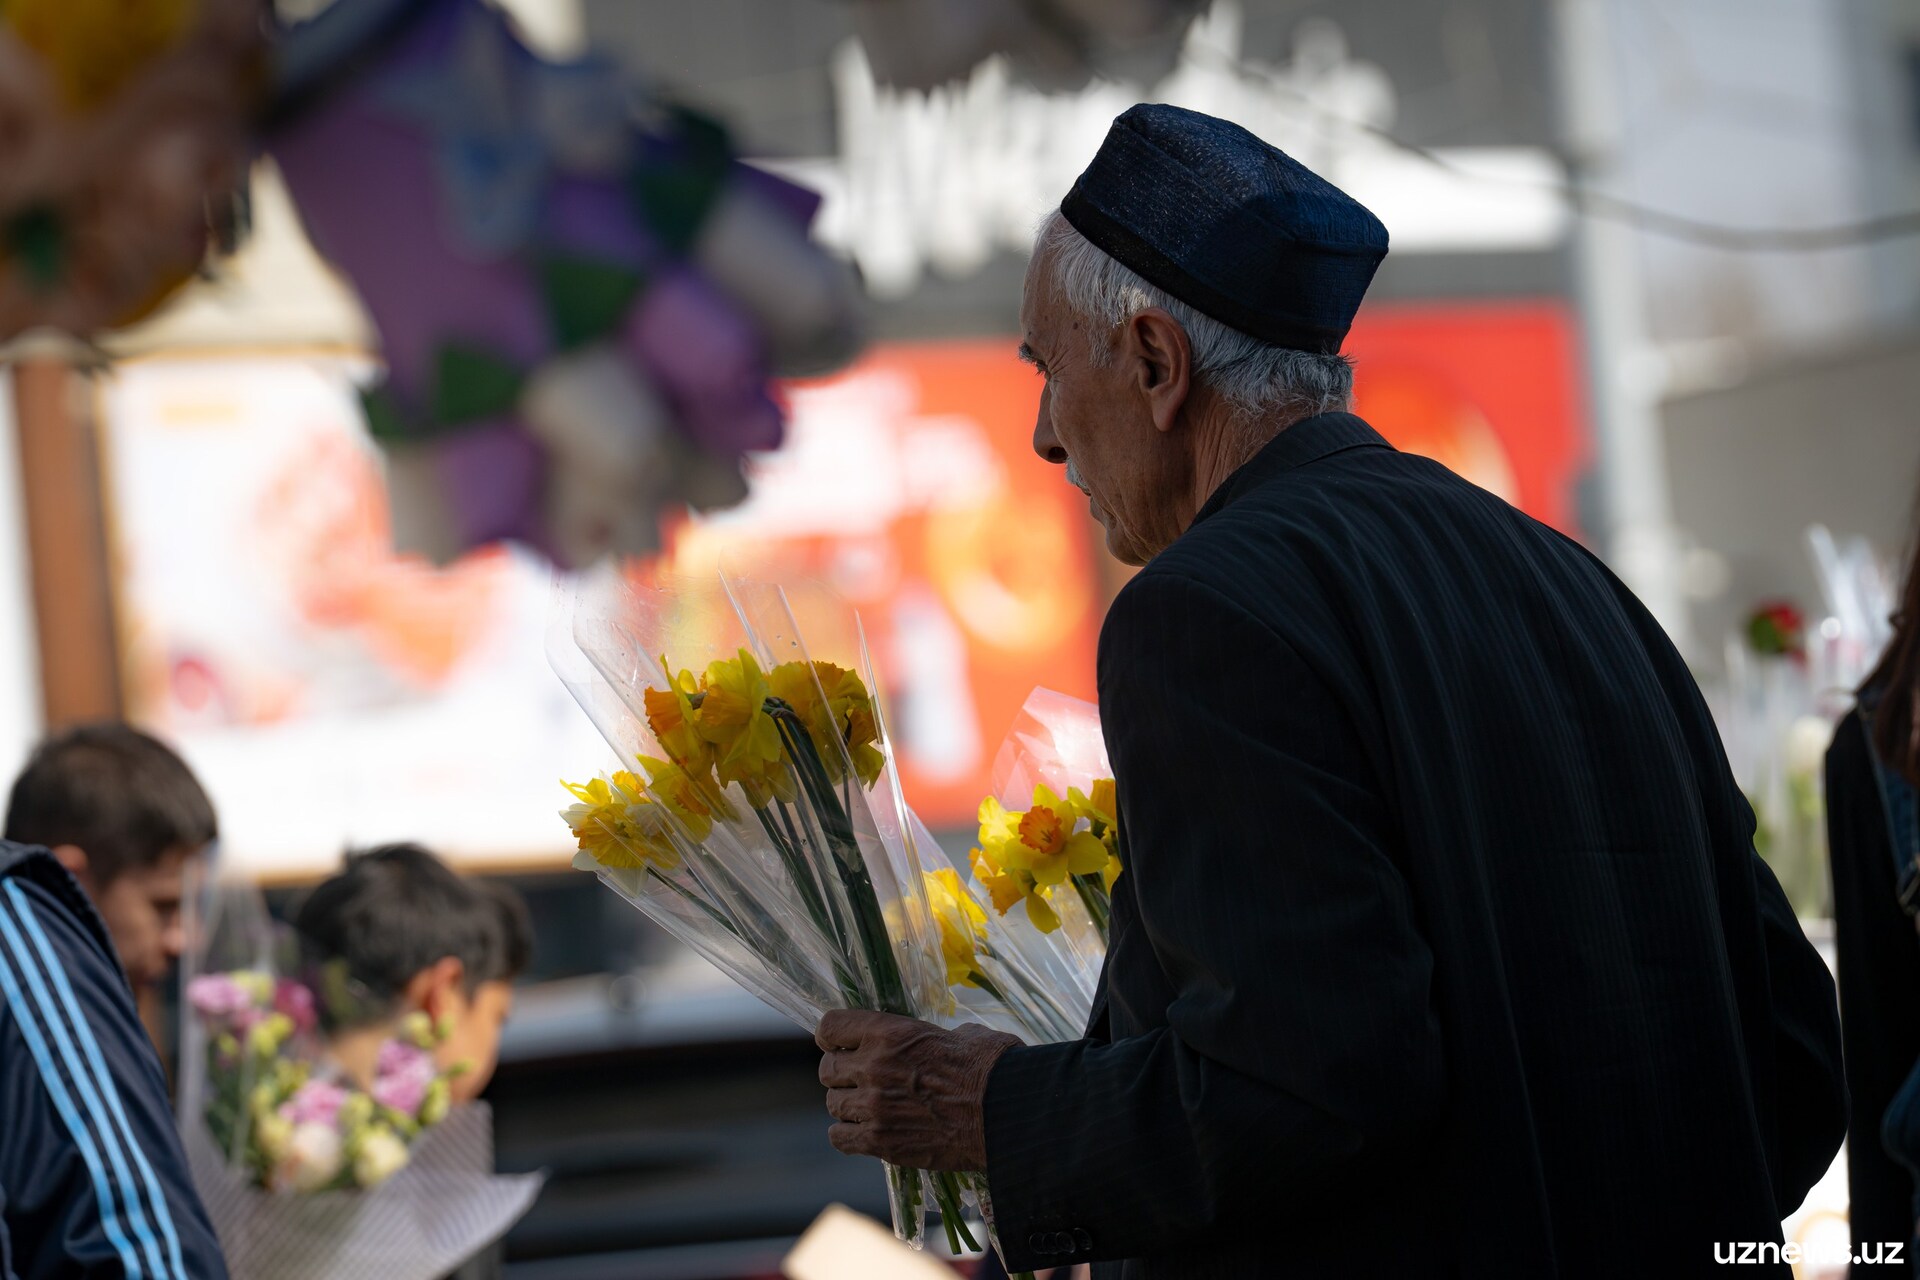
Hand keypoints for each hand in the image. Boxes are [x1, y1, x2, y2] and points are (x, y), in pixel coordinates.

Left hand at [816, 1010, 1020, 1170]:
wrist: (1004, 1112)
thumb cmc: (990, 1066)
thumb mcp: (956, 1034)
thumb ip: (923, 1039)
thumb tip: (922, 1044)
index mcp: (889, 1032)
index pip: (830, 1027)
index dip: (832, 1036)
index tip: (838, 1043)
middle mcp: (873, 1067)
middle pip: (827, 1070)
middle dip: (841, 1073)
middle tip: (858, 1078)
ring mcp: (874, 1108)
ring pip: (833, 1104)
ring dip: (847, 1104)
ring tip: (868, 1106)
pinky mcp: (881, 1143)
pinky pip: (840, 1137)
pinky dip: (848, 1134)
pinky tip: (864, 1130)